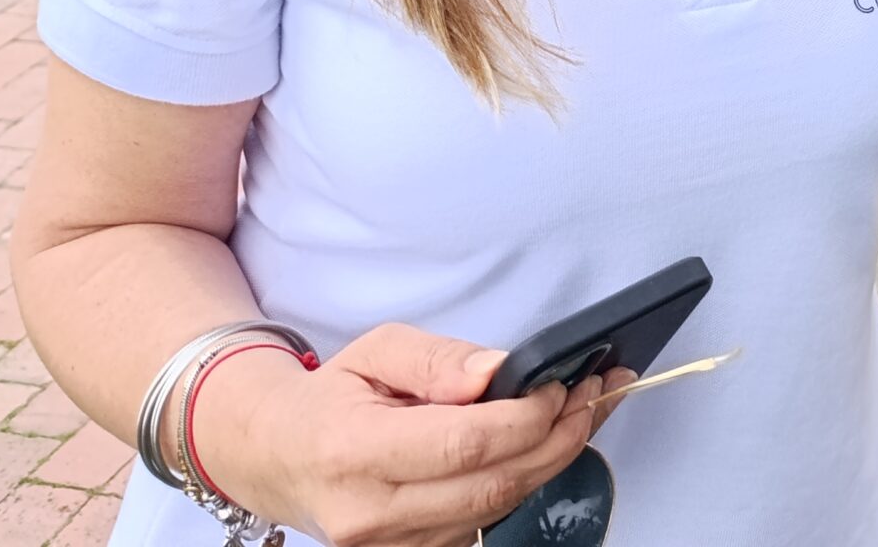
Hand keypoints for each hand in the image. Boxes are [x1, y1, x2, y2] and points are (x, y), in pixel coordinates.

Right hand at [189, 325, 623, 546]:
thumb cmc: (331, 398)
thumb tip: (497, 371)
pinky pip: (484, 522)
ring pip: (497, 508)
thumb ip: (438, 359)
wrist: (279, 457)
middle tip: (598, 392)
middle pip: (492, 484)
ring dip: (552, 460)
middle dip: (558, 437)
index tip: (561, 383)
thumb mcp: (376, 350)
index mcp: (354, 453)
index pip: (463, 445)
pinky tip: (548, 444)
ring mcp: (392, 546)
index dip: (525, 416)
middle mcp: (372, 514)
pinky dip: (524, 482)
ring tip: (588, 410)